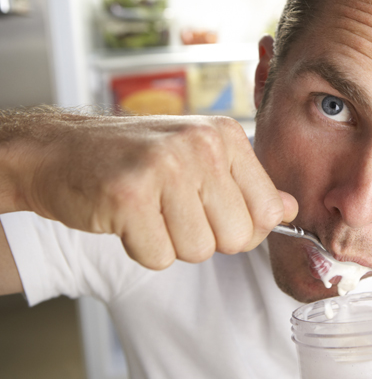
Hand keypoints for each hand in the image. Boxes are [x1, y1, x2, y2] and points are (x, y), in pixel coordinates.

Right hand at [8, 113, 296, 268]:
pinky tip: (128, 218)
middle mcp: (201, 145)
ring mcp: (165, 168)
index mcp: (225, 135)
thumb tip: (289, 209)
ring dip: (172, 243)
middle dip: (207, 238)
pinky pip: (159, 257)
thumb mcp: (201, 158)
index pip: (269, 212)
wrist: (60, 150)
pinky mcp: (129, 196)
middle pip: (237, 237)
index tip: (216, 215)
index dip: (245, 229)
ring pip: (199, 251)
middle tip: (174, 211)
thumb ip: (249, 185)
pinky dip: (142, 249)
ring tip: (150, 210)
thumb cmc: (136, 158)